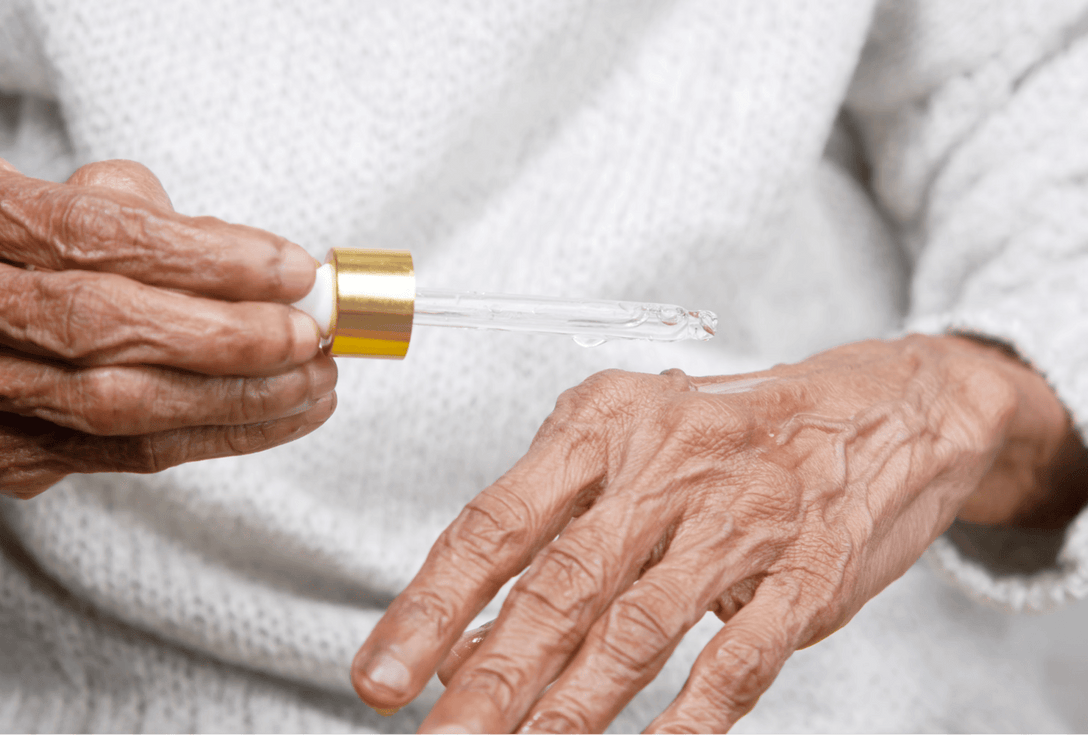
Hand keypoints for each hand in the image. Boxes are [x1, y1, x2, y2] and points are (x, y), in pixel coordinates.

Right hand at [0, 156, 335, 498]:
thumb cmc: (20, 248)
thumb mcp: (62, 199)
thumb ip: (141, 215)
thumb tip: (250, 262)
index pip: (95, 236)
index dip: (205, 257)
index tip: (292, 269)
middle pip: (104, 327)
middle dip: (228, 336)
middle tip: (307, 335)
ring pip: (118, 407)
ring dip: (237, 398)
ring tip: (314, 381)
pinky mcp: (9, 452)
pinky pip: (127, 453)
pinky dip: (218, 435)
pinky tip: (280, 416)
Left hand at [351, 335, 1072, 732]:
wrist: (880, 409)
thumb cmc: (730, 436)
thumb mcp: (628, 452)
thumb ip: (548, 537)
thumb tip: (459, 642)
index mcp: (604, 425)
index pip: (496, 522)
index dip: (431, 605)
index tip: (382, 675)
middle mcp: (667, 465)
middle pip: (560, 585)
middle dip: (489, 678)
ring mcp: (743, 517)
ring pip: (639, 626)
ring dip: (571, 709)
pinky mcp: (810, 569)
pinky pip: (739, 658)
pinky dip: (687, 720)